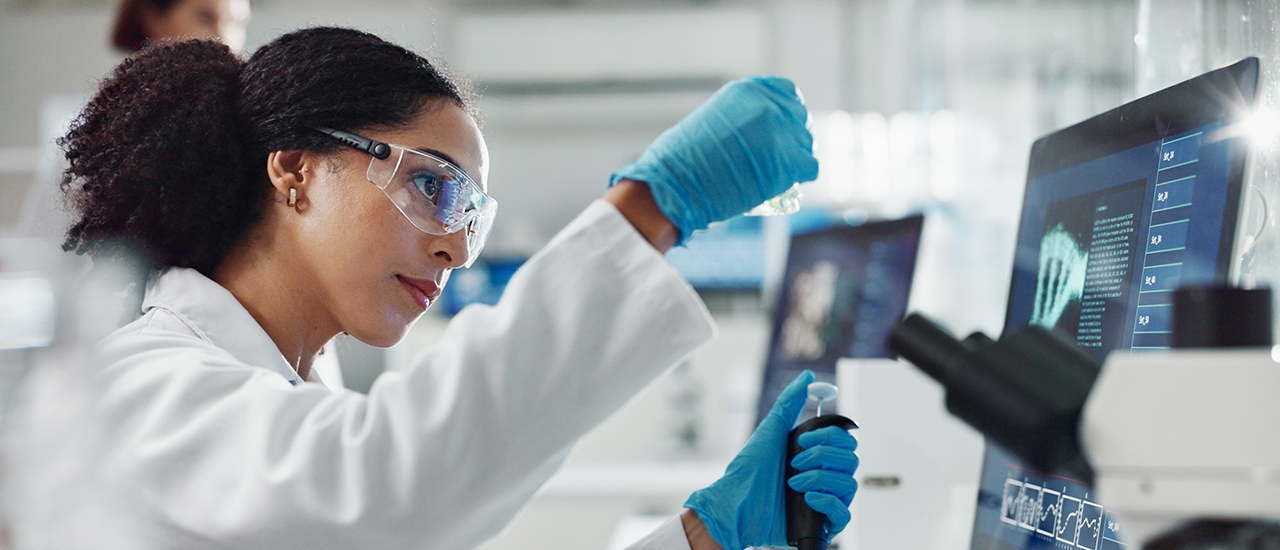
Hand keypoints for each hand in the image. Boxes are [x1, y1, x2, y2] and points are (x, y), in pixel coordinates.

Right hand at [609, 76, 818, 243]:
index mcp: (749, 90)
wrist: (677, 183)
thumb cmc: (683, 159)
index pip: (786, 93)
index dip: (785, 114)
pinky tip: (778, 185)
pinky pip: (809, 167)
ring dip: (793, 159)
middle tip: (776, 158)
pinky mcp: (791, 161)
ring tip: (772, 174)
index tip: (778, 130)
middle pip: (799, 118)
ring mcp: (783, 131)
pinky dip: (796, 178)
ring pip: (805, 144)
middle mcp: (770, 105)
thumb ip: (740, 119)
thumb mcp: (713, 120)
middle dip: (790, 138)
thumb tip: (758, 135)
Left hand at [684, 371, 858, 549]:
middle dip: (823, 457)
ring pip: (849, 483)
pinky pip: (844, 513)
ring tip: (793, 482)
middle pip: (851, 459)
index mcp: (816, 455)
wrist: (735, 505)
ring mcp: (825, 499)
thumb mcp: (770, 431)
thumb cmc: (749, 471)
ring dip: (820, 478)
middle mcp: (824, 476)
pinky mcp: (822, 522)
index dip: (829, 436)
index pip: (845, 440)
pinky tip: (807, 497)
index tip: (802, 439)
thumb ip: (790, 402)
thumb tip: (807, 378)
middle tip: (796, 461)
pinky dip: (828, 502)